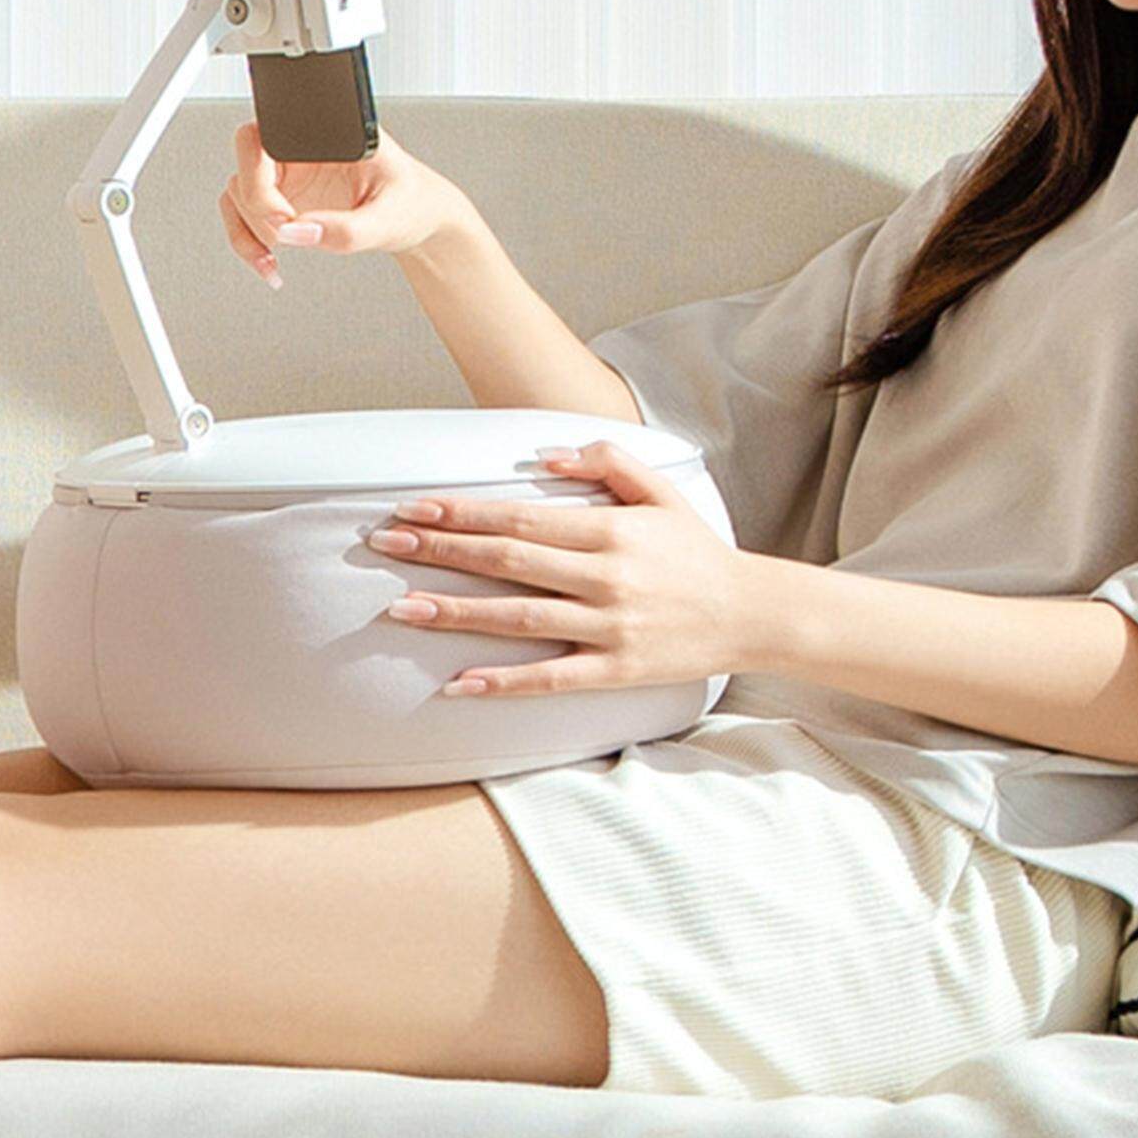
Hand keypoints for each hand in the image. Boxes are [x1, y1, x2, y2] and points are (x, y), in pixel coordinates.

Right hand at [218, 119, 485, 287]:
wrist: (418, 216)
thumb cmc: (412, 202)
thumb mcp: (390, 219)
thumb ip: (349, 230)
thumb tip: (300, 234)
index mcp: (325, 133)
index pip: (267, 136)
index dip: (262, 178)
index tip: (285, 217)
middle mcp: (300, 147)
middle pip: (246, 165)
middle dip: (258, 208)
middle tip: (287, 238)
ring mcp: (289, 173)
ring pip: (239, 193)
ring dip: (249, 231)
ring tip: (274, 260)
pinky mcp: (285, 197)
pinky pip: (245, 215)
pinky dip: (247, 242)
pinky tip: (268, 265)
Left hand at [367, 441, 750, 697]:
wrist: (751, 613)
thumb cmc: (698, 553)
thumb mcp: (661, 493)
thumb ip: (605, 463)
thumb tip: (542, 455)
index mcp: (611, 530)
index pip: (521, 516)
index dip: (462, 512)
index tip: (414, 507)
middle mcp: (604, 576)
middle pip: (508, 560)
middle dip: (441, 551)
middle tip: (385, 545)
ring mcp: (608, 626)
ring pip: (518, 617)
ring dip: (455, 613)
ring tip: (400, 608)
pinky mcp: (615, 669)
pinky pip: (550, 678)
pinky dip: (503, 681)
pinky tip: (459, 682)